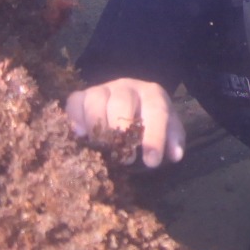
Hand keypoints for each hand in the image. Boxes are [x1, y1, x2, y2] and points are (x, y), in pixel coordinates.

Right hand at [65, 77, 184, 169]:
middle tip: (126, 158)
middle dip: (123, 131)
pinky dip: (75, 118)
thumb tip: (175, 154)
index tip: (152, 162)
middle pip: (122, 102)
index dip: (154, 137)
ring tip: (103, 148)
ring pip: (96, 101)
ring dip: (98, 127)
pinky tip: (80, 134)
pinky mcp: (83, 95)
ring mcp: (103, 89)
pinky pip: (74, 102)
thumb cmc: (150, 118)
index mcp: (152, 94)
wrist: (131, 98)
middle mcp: (127, 87)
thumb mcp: (167, 126)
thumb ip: (172, 138)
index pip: (156, 112)